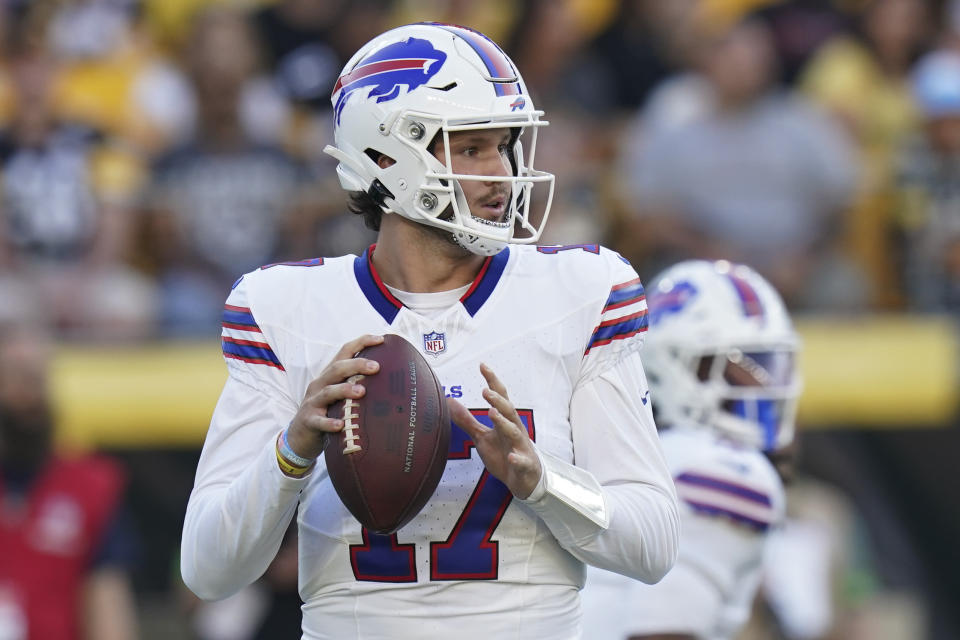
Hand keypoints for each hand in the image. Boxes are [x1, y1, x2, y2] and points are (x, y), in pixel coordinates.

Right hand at [286, 334, 382, 458]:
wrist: (300, 436)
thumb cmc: (327, 412)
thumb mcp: (340, 395)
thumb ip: (358, 385)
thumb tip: (391, 382)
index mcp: (330, 375)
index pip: (344, 352)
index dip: (361, 342)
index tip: (381, 339)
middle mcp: (320, 384)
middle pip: (337, 369)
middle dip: (357, 365)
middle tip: (376, 367)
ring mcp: (313, 402)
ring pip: (328, 392)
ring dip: (345, 390)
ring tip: (362, 392)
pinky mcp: (309, 421)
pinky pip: (319, 421)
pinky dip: (329, 422)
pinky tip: (340, 425)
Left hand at [447, 363, 541, 498]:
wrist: (523, 479)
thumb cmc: (504, 453)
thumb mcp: (482, 437)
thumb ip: (467, 420)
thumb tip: (449, 401)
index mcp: (504, 421)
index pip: (499, 397)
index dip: (492, 381)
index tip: (483, 366)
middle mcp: (514, 430)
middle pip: (508, 411)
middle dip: (498, 401)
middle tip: (486, 391)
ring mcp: (521, 446)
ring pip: (514, 432)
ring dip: (504, 423)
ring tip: (493, 413)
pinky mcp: (525, 464)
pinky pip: (522, 461)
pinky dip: (518, 458)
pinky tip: (512, 457)